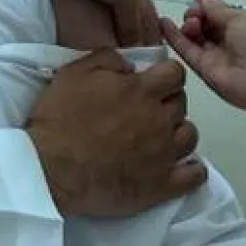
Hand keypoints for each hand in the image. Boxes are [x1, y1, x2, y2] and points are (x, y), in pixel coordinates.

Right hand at [26, 50, 206, 216]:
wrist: (49, 168)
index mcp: (141, 91)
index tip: (152, 83)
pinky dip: (193, 169)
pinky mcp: (161, 186)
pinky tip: (180, 166)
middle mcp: (159, 119)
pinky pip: (195, 176)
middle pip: (182, 103)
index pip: (175, 73)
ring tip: (160, 138)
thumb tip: (132, 64)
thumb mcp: (75, 72)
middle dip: (168, 103)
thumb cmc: (59, 118)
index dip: (165, 76)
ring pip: (191, 136)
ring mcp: (163, 154)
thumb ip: (108, 59)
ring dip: (179, 133)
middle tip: (147, 111)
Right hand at [162, 0, 245, 128]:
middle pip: (205, 24)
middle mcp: (230, 40)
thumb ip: (218, 9)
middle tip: (195, 15)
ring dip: (188, 24)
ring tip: (189, 22)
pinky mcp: (204, 69)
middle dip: (197, 14)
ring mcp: (216, 55)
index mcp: (245, 25)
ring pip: (195, 37)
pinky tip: (163, 24)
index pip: (219, 13)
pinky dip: (174, 37)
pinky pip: (187, 51)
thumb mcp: (242, 18)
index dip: (207, 5)